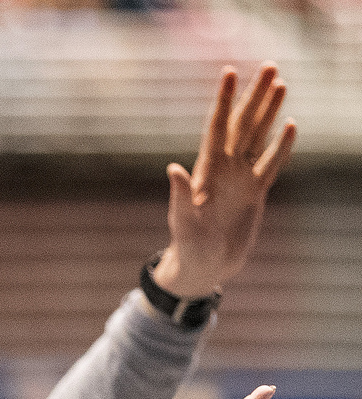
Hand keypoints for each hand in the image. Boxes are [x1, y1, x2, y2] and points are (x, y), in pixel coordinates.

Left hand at [153, 64, 296, 300]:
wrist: (203, 267)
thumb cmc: (187, 246)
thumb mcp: (183, 221)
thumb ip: (181, 195)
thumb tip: (174, 169)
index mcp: (206, 170)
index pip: (217, 127)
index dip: (224, 100)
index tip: (229, 72)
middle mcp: (225, 169)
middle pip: (243, 124)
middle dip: (255, 95)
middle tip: (270, 65)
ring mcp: (241, 178)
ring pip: (258, 137)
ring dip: (269, 111)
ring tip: (280, 83)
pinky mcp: (254, 192)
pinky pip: (271, 163)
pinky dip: (281, 145)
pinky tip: (290, 124)